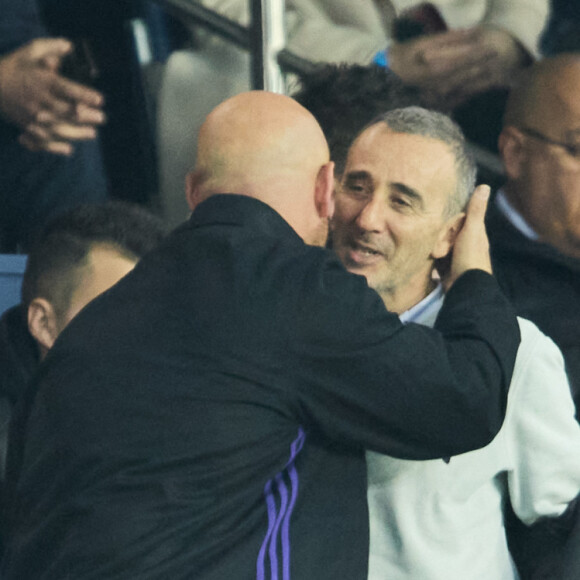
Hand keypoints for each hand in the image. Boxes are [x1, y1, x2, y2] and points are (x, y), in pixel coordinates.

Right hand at [0, 38, 105, 154]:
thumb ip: (50, 47)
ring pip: (58, 128)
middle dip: (86, 116)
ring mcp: (32, 117)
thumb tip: (70, 46)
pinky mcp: (27, 127)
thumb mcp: (30, 51)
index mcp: (42, 81)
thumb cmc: (15, 67)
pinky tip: (68, 149)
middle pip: (66, 111)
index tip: (100, 99)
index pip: (66, 89)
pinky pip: (42, 140)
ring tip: (92, 133)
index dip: (84, 95)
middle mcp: (39, 101)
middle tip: (101, 118)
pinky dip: (55, 146)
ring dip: (77, 133)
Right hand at [389, 27, 529, 107]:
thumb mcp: (423, 43)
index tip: (495, 46)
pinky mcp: (437, 105)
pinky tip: (481, 88)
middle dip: (486, 67)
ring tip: (498, 73)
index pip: (467, 59)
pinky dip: (472, 93)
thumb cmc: (404, 58)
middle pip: (470, 75)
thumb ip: (448, 39)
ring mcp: (440, 98)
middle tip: (502, 59)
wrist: (386, 81)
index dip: (482, 53)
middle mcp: (442, 85)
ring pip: (468, 89)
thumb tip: (472, 32)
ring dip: (484, 81)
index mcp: (438, 68)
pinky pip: (459, 100)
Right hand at [442, 185, 491, 289]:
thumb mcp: (472, 230)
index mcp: (475, 234)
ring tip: (432, 248)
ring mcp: (456, 257)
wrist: (465, 287)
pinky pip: (436, 258)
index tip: (445, 218)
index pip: (462, 219)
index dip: (453, 218)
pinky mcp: (447, 268)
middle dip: (442, 234)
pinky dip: (432, 257)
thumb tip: (485, 186)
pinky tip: (426, 255)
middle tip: (436, 239)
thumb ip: (475, 210)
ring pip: (442, 244)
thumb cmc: (470, 257)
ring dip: (436, 246)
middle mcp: (467, 244)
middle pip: (450, 232)